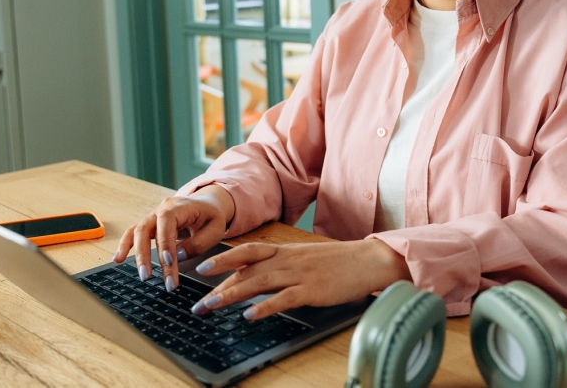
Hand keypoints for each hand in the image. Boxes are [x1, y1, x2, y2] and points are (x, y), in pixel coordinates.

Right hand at [113, 185, 234, 290]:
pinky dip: (125, 246)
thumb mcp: (215, 229)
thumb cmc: (212, 216)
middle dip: (146, 256)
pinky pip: (133, 233)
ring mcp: (153, 216)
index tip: (169, 264)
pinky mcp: (150, 225)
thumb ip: (198, 243)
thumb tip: (178, 256)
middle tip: (149, 278)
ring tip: (140, 274)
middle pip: (146, 229)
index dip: (165, 244)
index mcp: (179, 206)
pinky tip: (118, 259)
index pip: (166, 225)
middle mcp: (162, 209)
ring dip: (135, 254)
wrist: (208, 204)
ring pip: (136, 232)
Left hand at [187, 239, 411, 320]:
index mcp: (285, 251)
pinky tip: (249, 315)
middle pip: (246, 270)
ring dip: (231, 295)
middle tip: (197, 301)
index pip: (247, 253)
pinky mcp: (312, 290)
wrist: (368, 260)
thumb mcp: (305, 258)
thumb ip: (282, 266)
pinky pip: (283, 299)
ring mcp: (299, 274)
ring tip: (211, 306)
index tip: (201, 269)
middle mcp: (287, 260)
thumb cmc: (338, 262)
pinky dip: (265, 307)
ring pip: (258, 283)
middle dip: (218, 285)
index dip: (223, 259)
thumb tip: (259, 278)